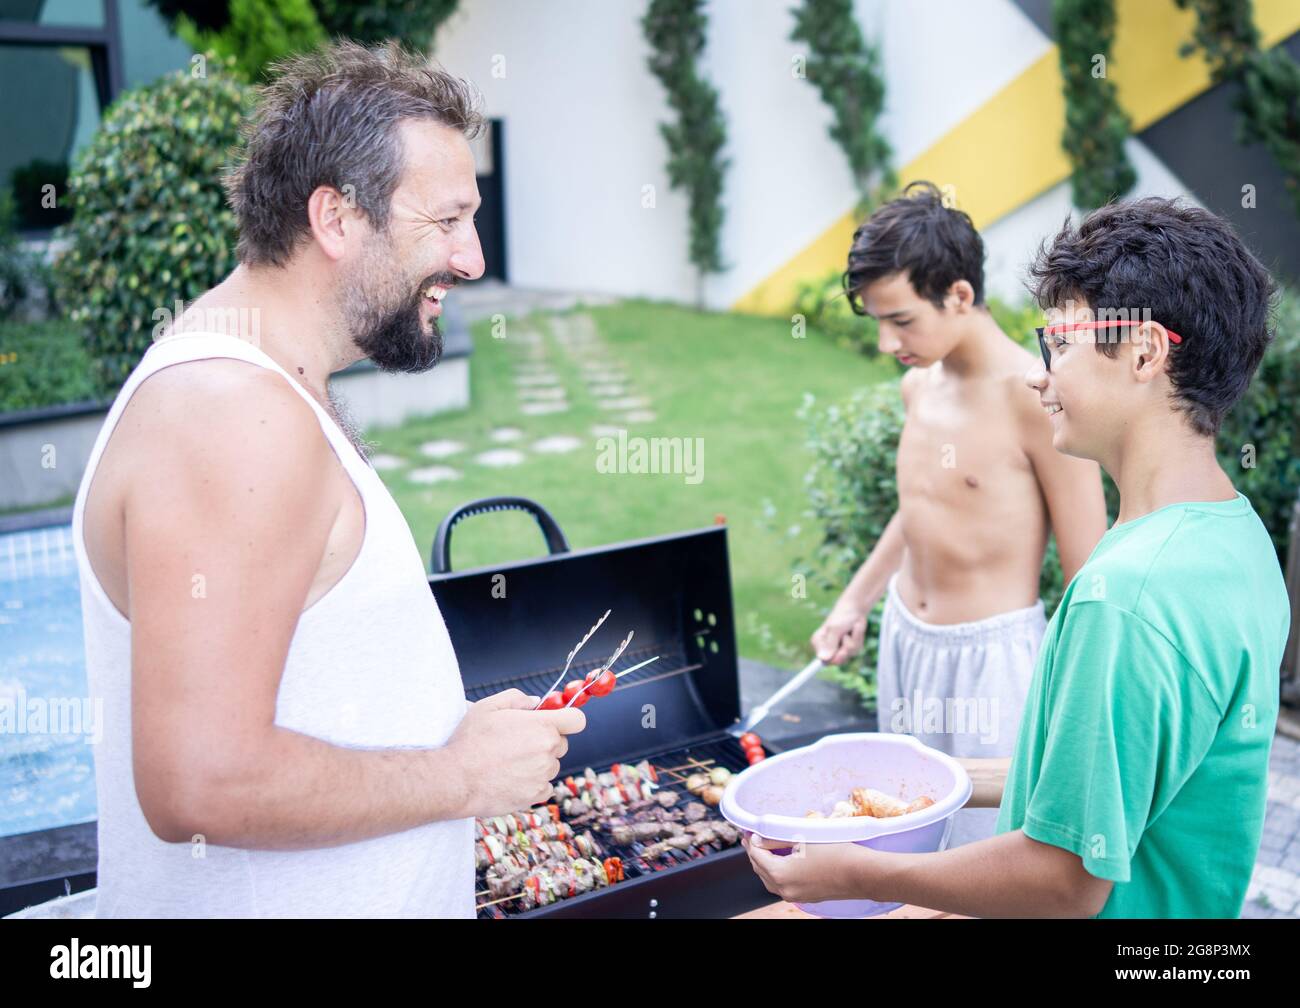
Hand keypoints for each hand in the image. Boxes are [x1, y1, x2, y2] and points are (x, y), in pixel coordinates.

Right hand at [445, 688, 585, 817]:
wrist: (455, 779)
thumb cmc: (469, 741)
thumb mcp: (488, 707)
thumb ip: (517, 699)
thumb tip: (536, 702)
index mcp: (542, 726)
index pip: (577, 720)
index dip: (567, 719)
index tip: (555, 722)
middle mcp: (548, 751)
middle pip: (562, 744)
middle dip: (546, 741)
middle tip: (519, 743)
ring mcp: (543, 775)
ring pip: (551, 766)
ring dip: (538, 764)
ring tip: (509, 763)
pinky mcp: (536, 796)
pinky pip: (545, 787)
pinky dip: (533, 784)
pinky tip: (511, 779)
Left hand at [741, 833, 890, 904]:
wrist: (861, 873)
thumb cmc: (835, 851)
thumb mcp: (802, 838)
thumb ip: (775, 839)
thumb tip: (758, 839)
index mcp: (780, 874)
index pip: (756, 855)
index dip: (751, 841)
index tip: (748, 830)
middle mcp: (784, 890)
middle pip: (760, 869)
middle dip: (755, 853)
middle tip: (753, 837)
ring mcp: (796, 896)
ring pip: (770, 880)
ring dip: (765, 864)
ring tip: (765, 847)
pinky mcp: (806, 897)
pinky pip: (783, 885)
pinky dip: (777, 873)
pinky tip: (782, 861)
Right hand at [810, 602, 866, 664]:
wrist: (854, 609)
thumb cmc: (842, 615)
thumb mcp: (835, 629)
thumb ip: (830, 644)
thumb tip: (822, 658)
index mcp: (818, 643)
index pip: (823, 660)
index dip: (831, 660)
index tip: (839, 653)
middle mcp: (827, 648)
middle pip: (839, 660)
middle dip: (846, 648)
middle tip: (846, 635)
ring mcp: (839, 649)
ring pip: (850, 654)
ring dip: (854, 640)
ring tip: (851, 629)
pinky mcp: (849, 648)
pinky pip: (857, 650)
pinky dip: (858, 639)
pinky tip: (855, 630)